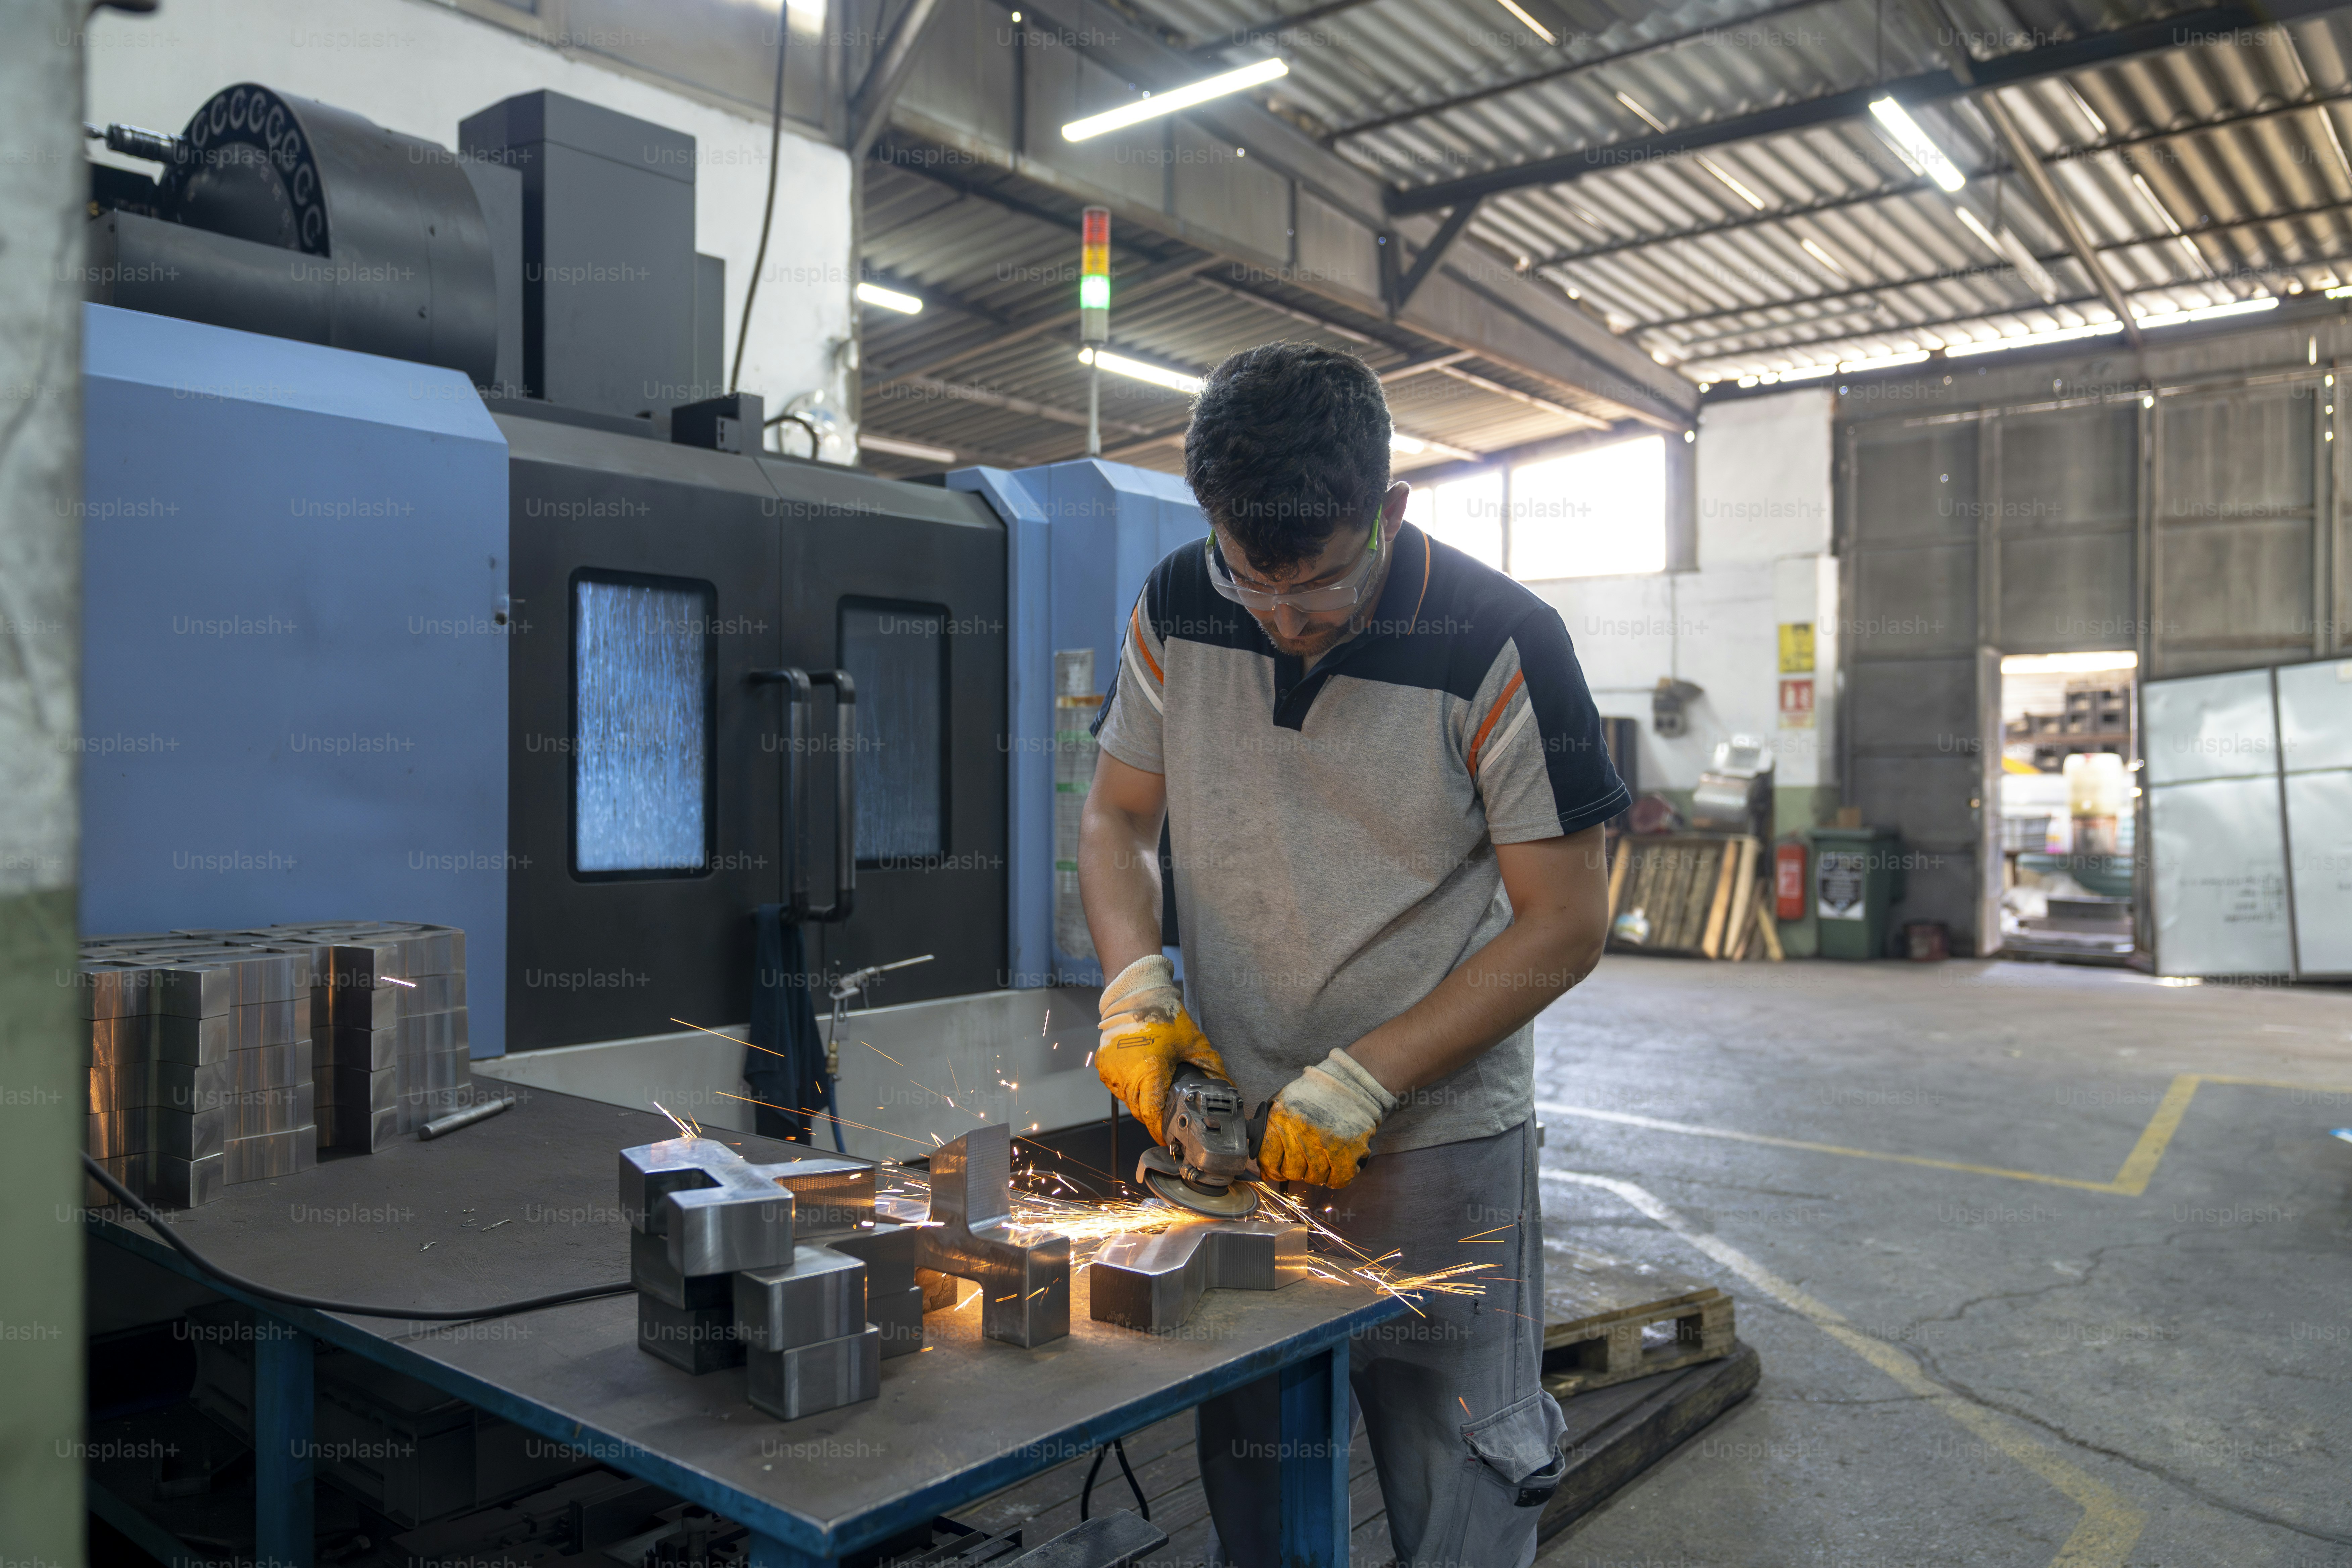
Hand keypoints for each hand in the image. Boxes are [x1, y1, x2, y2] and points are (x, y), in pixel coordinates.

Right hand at [1095, 955, 1229, 1143]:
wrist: (1136, 995)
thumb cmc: (1164, 1016)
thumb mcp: (1193, 1042)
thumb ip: (1211, 1066)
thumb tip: (1227, 1086)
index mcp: (1149, 1073)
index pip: (1151, 1114)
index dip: (1159, 1129)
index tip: (1167, 1137)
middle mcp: (1126, 1076)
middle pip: (1139, 1110)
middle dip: (1153, 1115)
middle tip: (1166, 1115)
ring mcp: (1111, 1071)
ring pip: (1126, 1099)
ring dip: (1140, 1102)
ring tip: (1154, 1094)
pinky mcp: (1103, 1064)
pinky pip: (1116, 1087)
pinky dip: (1127, 1088)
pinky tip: (1139, 1080)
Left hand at [1254, 1049, 1397, 1187]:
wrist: (1350, 1080)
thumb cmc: (1313, 1094)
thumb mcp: (1283, 1103)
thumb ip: (1271, 1132)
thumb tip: (1265, 1170)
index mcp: (1282, 1117)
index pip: (1269, 1160)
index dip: (1273, 1169)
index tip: (1278, 1169)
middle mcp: (1302, 1130)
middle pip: (1292, 1172)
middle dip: (1296, 1171)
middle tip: (1304, 1161)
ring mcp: (1327, 1140)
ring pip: (1315, 1178)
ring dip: (1317, 1174)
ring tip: (1322, 1158)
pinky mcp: (1350, 1147)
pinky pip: (1339, 1179)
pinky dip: (1336, 1178)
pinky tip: (1336, 1167)